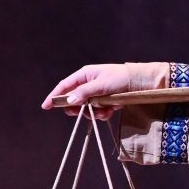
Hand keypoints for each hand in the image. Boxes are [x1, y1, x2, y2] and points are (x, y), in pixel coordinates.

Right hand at [42, 63, 164, 113]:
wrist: (142, 83)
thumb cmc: (121, 79)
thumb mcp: (102, 85)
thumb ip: (85, 93)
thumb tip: (70, 100)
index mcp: (85, 75)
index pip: (64, 86)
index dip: (55, 96)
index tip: (46, 106)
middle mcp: (89, 84)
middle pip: (74, 99)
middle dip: (77, 108)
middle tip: (79, 113)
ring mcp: (97, 94)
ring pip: (87, 108)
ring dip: (94, 112)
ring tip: (104, 110)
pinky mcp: (106, 102)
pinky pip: (99, 111)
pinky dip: (103, 113)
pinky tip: (111, 110)